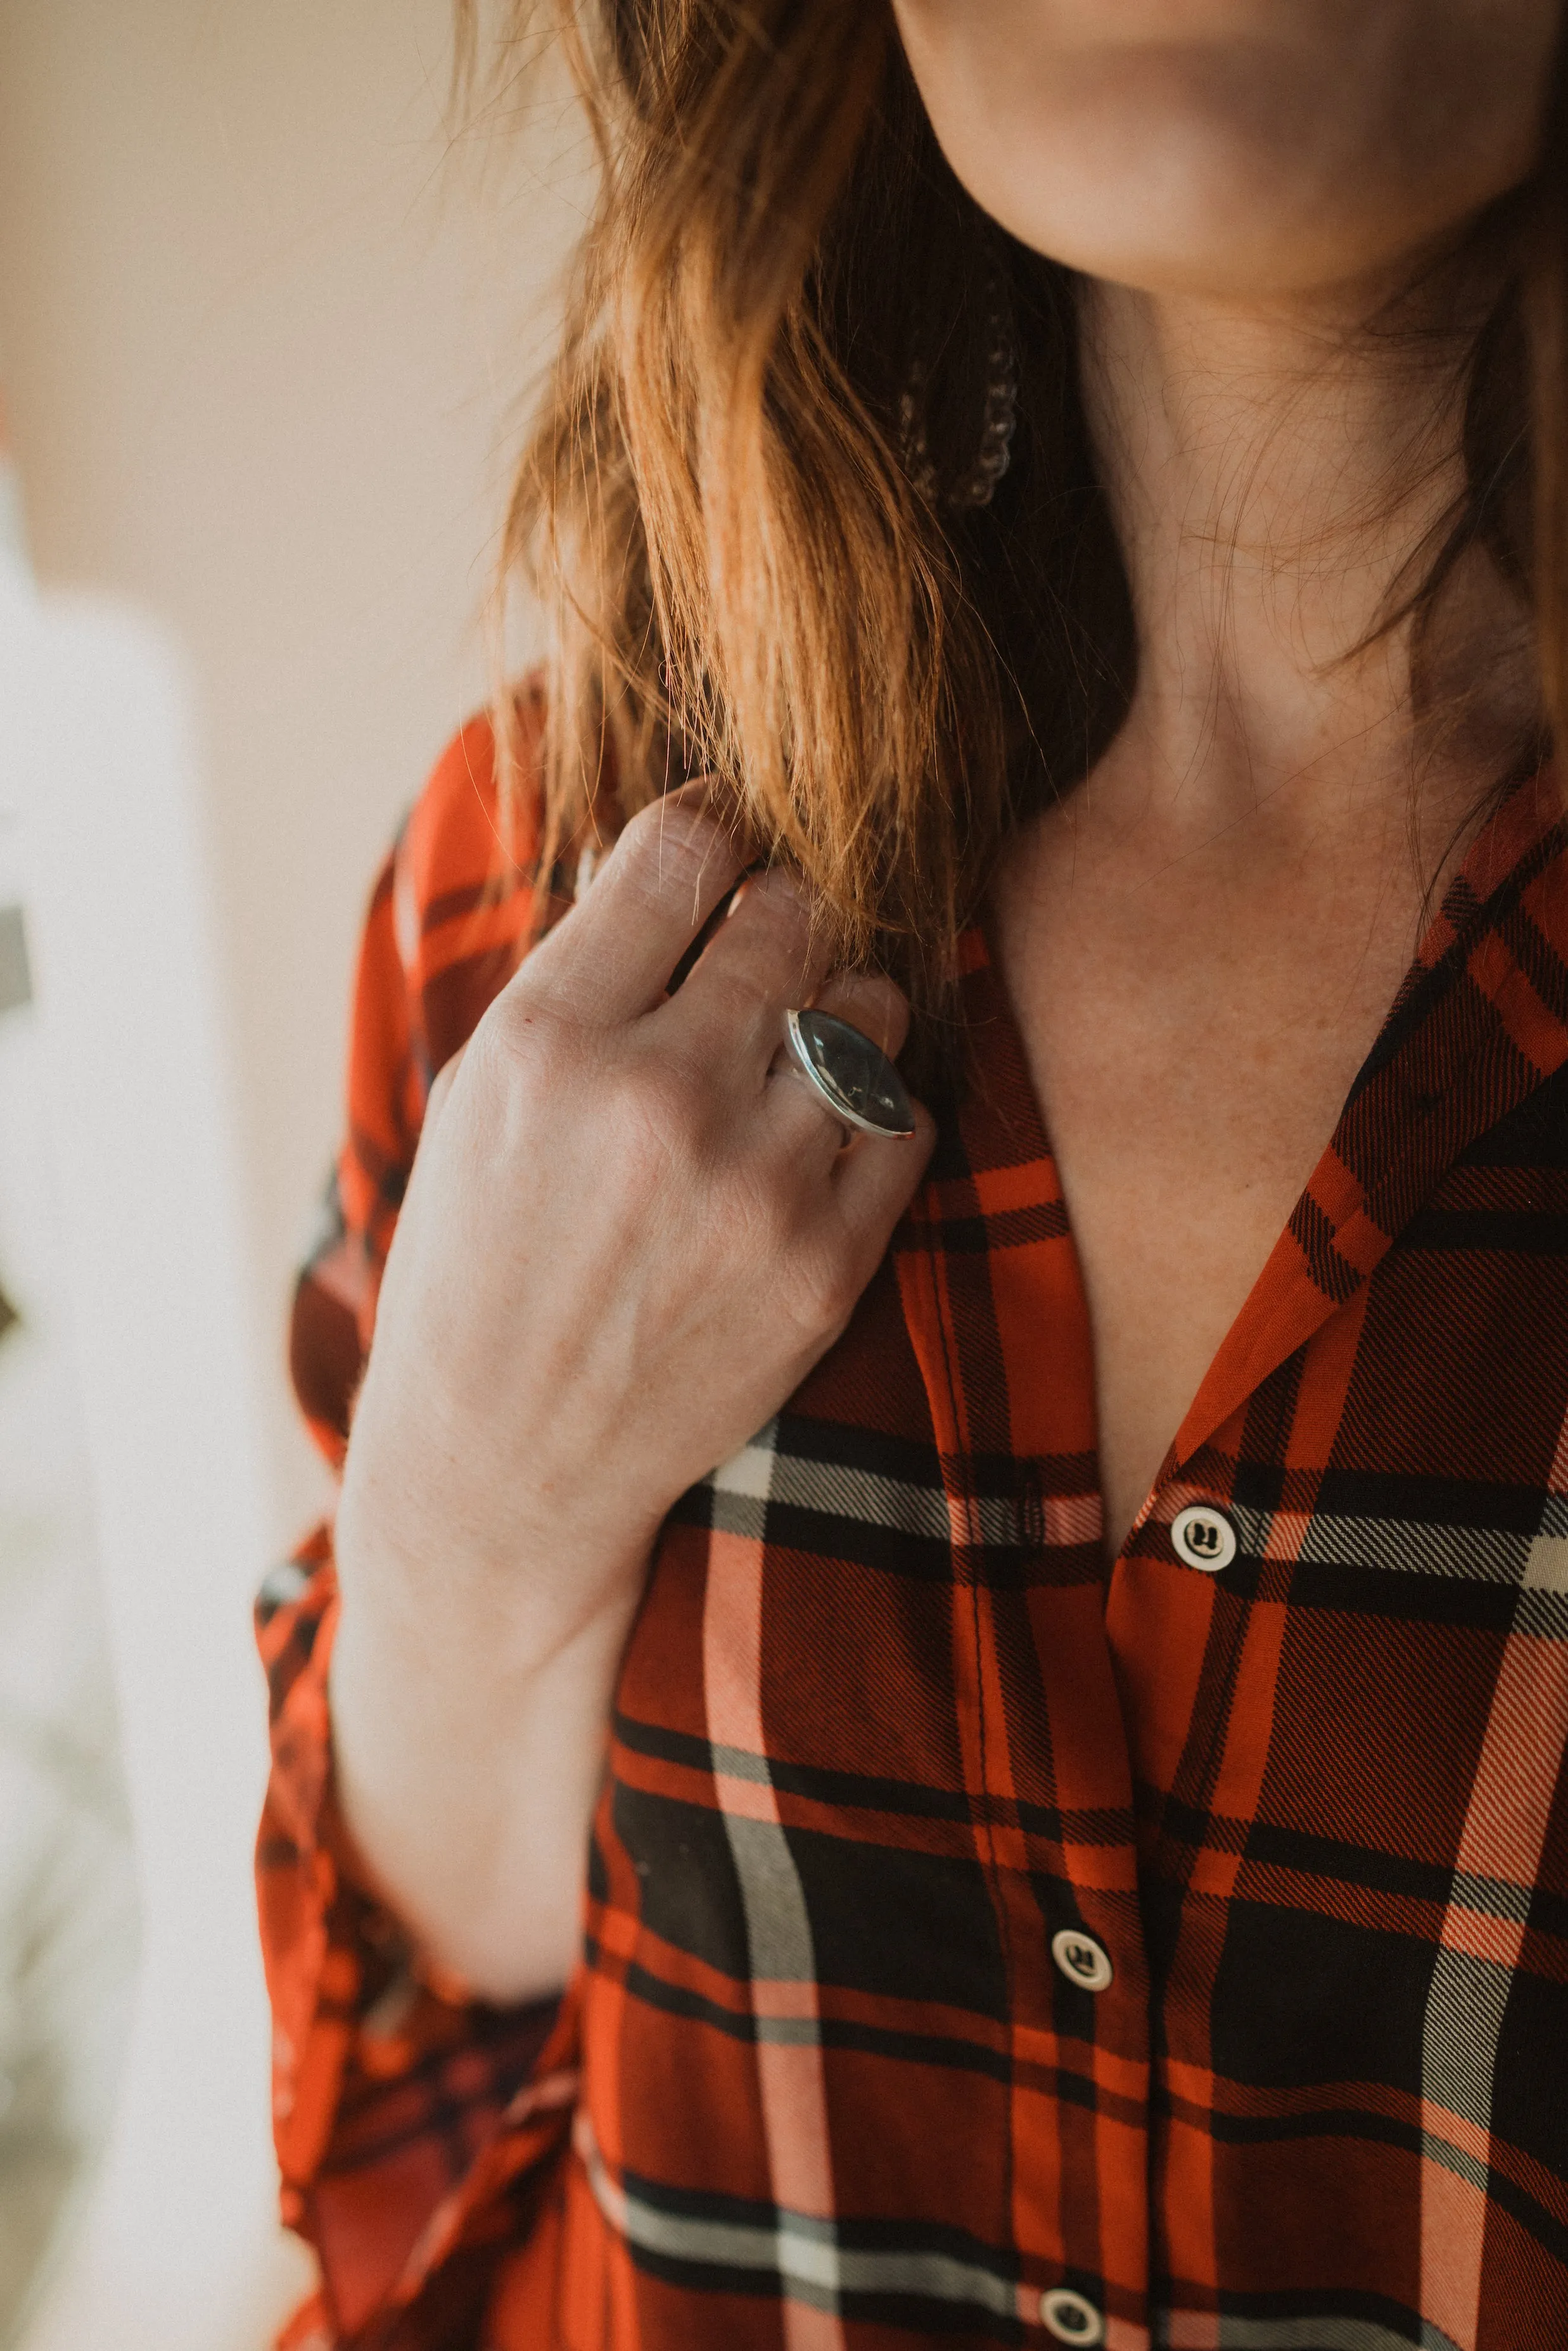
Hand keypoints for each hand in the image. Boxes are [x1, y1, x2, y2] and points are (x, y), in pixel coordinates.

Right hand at [335, 788, 935, 1671]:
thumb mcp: (482, 1099)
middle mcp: (659, 1097)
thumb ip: (583, 979)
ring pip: (870, 1008)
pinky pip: (904, 1120)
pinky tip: (816, 1133)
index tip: (722, 848)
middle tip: (762, 951)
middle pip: (793, 913)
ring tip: (791, 1049)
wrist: (505, 1467)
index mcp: (549, 1040)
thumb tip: (685, 863)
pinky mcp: (826, 1265)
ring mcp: (755, 1185)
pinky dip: (871, 1110)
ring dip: (840, 1009)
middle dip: (781, 916)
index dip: (715, 828)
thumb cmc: (480, 1265)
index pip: (684, 849)